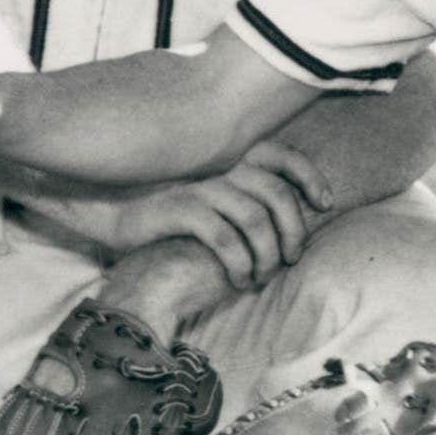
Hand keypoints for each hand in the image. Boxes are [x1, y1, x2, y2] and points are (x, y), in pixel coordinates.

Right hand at [110, 140, 335, 292]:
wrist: (110, 219)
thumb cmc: (168, 222)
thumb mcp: (211, 204)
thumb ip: (244, 201)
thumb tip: (292, 220)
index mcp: (227, 162)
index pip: (280, 155)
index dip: (309, 176)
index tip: (325, 204)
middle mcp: (216, 170)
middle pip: (276, 192)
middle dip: (294, 229)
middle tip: (291, 258)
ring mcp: (198, 188)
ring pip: (255, 217)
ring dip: (267, 253)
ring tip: (261, 275)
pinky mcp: (179, 210)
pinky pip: (224, 237)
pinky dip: (240, 262)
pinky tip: (238, 280)